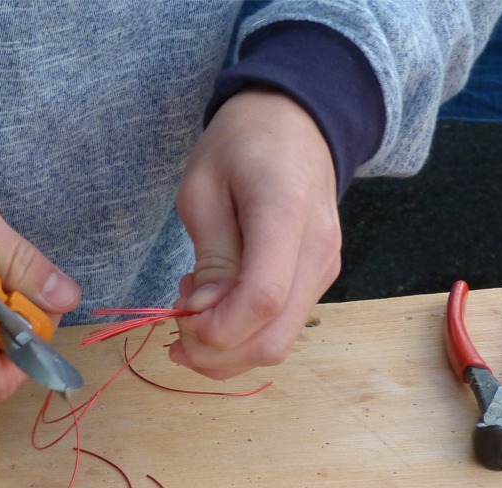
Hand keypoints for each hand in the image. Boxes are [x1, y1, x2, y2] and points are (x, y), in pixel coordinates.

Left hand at [169, 87, 341, 379]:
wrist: (297, 121)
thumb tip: (206, 313)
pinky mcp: (319, 280)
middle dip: (213, 352)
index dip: (214, 327)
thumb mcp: (203, 187)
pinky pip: (280, 328)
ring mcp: (325, 270)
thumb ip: (209, 255)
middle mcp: (317, 252)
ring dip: (225, 348)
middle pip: (270, 342)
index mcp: (286, 214)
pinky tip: (217, 300)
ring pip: (276, 346)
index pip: (262, 300)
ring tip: (194, 305)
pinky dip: (241, 333)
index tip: (180, 310)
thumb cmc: (241, 144)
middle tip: (177, 319)